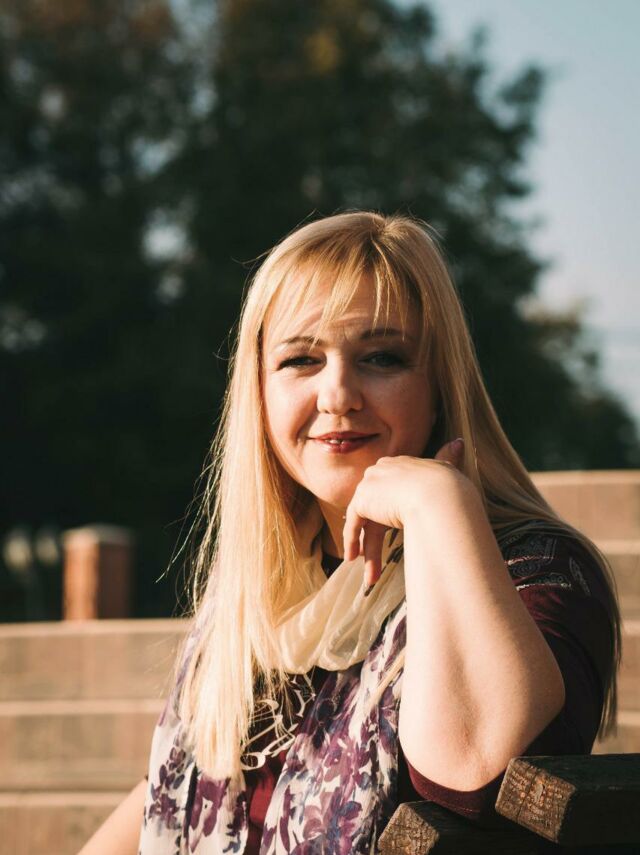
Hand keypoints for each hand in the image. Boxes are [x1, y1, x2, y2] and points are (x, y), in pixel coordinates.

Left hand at [342, 438, 465, 590]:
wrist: (441, 496)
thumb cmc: (451, 488)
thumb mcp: (450, 471)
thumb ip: (449, 458)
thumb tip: (460, 442)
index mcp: (404, 464)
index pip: (391, 490)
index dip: (390, 512)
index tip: (393, 531)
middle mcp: (384, 469)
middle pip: (377, 506)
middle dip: (377, 535)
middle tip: (379, 561)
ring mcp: (371, 483)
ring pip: (366, 519)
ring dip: (369, 548)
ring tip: (370, 576)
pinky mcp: (363, 499)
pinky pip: (354, 523)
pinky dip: (353, 540)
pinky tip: (357, 560)